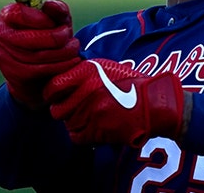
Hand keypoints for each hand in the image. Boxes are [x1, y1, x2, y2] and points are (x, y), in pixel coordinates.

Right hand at [0, 0, 80, 109]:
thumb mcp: (55, 21)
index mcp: (7, 14)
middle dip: (58, 38)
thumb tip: (50, 5)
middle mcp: (0, 34)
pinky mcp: (13, 74)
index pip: (20, 13)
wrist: (38, 73)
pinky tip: (71, 61)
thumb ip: (57, 10)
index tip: (58, 25)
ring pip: (37, 56)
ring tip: (74, 49)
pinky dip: (60, 66)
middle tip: (72, 39)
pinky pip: (40, 70)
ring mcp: (4, 56)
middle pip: (31, 37)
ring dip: (63, 53)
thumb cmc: (47, 39)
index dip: (43, 19)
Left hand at [44, 58, 184, 146]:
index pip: (53, 86)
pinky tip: (88, 129)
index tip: (53, 96)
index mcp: (87, 72)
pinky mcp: (98, 130)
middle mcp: (86, 91)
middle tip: (68, 110)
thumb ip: (83, 72)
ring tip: (84, 118)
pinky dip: (79, 135)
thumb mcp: (106, 67)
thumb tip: (63, 77)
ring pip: (67, 123)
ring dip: (73, 123)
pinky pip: (76, 136)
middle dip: (60, 111)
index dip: (50, 94)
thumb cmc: (132, 84)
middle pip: (57, 109)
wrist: (153, 104)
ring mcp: (91, 112)